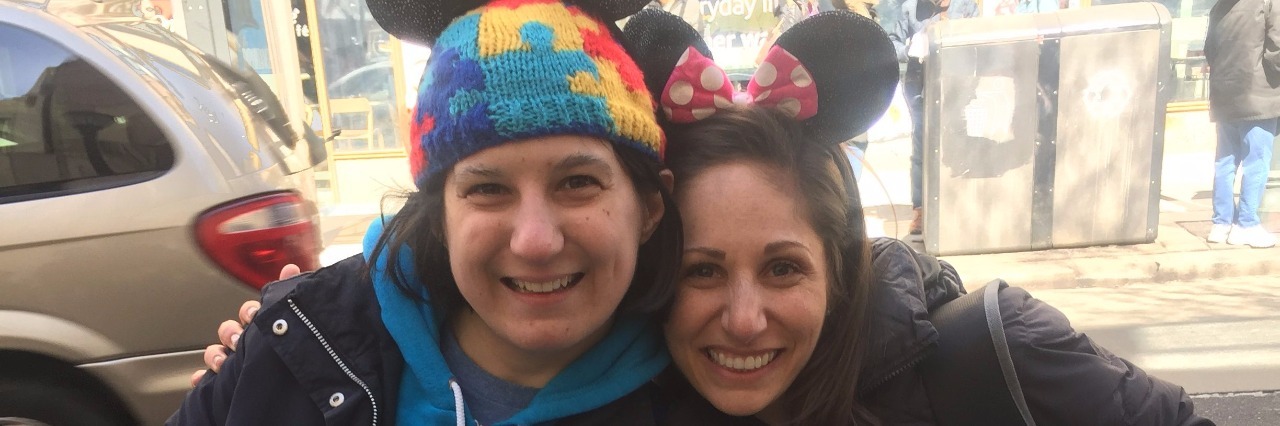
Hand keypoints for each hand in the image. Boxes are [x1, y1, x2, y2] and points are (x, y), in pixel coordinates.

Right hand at [189, 264, 302, 386]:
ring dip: (216, 354)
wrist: (304, 377)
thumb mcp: (290, 313)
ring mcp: (236, 360)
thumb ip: (289, 290)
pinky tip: (201, 379)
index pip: (249, 313)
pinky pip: (208, 379)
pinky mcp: (226, 380)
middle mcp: (247, 341)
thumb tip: (290, 267)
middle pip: (228, 331)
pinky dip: (202, 378)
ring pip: (215, 352)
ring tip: (223, 362)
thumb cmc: (292, 340)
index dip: (249, 312)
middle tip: (239, 339)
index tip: (255, 316)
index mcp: (263, 325)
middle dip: (231, 333)